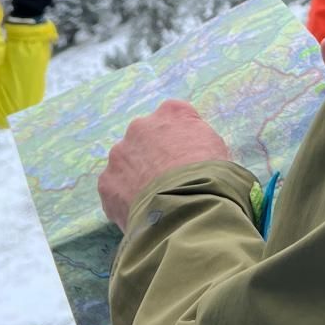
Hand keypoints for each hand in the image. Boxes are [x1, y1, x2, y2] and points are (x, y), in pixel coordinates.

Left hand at [98, 100, 231, 229]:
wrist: (188, 208)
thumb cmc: (212, 177)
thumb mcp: (217, 149)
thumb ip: (199, 141)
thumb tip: (193, 152)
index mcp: (173, 112)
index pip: (176, 117)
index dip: (183, 140)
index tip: (188, 157)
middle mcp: (141, 125)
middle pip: (146, 137)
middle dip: (154, 155)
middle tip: (169, 179)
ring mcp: (120, 152)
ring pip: (127, 162)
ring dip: (137, 175)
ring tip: (155, 200)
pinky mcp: (107, 181)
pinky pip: (116, 188)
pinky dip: (125, 198)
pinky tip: (141, 212)